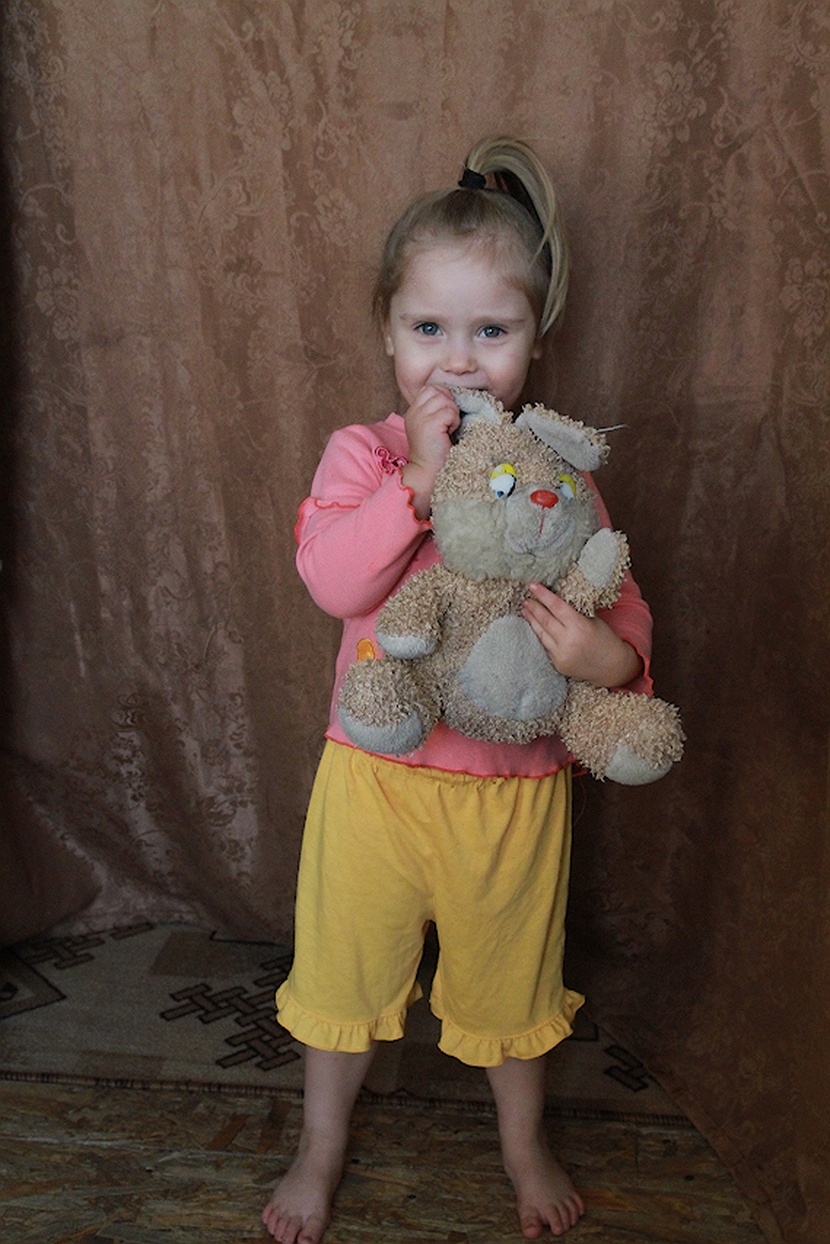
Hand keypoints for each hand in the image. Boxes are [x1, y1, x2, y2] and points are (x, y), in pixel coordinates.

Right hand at [400, 385, 459, 518]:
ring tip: (449, 429)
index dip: (443, 396)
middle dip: (449, 404)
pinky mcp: (430, 424)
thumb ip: (435, 411)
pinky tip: (449, 434)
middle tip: (448, 423)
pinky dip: (454, 422)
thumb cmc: (435, 452)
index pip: (430, 389)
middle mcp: (413, 412)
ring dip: (453, 413)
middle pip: (437, 391)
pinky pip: (449, 412)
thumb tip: (452, 397)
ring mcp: (420, 417)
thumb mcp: (430, 427)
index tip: (446, 414)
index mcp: (412, 412)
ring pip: (445, 399)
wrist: (428, 472)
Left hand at [521, 582, 642, 687]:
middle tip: (525, 599)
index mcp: (579, 626)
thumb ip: (574, 612)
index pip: (556, 606)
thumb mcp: (593, 620)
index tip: (532, 586)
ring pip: (542, 634)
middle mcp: (568, 641)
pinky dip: (541, 635)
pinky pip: (546, 646)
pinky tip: (536, 627)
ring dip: (532, 621)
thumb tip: (554, 601)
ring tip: (525, 611)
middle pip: (545, 620)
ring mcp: (562, 654)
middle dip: (533, 608)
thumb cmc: (605, 639)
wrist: (613, 666)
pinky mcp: (559, 664)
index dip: (543, 595)